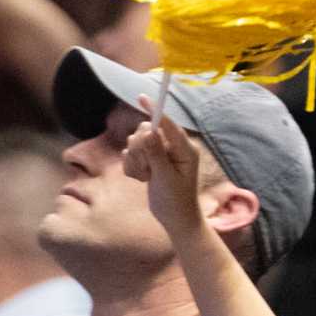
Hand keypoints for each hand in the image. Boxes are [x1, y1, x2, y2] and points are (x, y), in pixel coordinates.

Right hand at [121, 100, 206, 242]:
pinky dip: (133, 168)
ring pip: (135, 144)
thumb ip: (157, 155)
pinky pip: (131, 156)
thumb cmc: (175, 200)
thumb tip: (149, 131)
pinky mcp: (149, 161)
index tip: (141, 97)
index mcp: (184, 149)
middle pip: (145, 132)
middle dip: (140, 150)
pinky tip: (143, 179)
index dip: (154, 110)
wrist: (173, 218)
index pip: (167, 124)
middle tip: (146, 170)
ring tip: (147, 178)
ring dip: (136, 162)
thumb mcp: (166, 178)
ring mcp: (160, 154)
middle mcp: (172, 147)